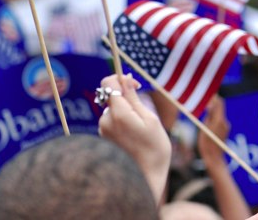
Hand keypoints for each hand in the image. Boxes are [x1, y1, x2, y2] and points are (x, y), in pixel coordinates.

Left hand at [98, 73, 171, 204]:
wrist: (144, 178)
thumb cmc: (154, 149)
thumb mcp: (150, 119)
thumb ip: (134, 98)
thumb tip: (125, 78)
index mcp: (118, 113)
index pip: (108, 83)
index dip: (120, 78)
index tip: (136, 85)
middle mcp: (106, 120)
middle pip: (111, 96)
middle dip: (126, 98)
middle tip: (144, 111)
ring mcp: (103, 130)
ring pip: (113, 109)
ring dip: (125, 112)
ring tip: (141, 129)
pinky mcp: (104, 138)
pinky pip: (112, 121)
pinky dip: (122, 122)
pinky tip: (134, 137)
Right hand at [199, 95, 229, 166]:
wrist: (214, 158)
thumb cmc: (206, 144)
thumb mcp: (204, 129)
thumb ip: (208, 116)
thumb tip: (210, 105)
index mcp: (219, 120)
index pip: (219, 103)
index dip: (214, 97)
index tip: (207, 94)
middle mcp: (224, 122)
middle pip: (220, 107)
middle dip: (212, 103)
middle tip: (203, 101)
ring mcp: (226, 126)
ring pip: (219, 114)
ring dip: (212, 111)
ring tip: (203, 111)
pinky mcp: (225, 130)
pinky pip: (219, 120)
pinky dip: (213, 117)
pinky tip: (206, 121)